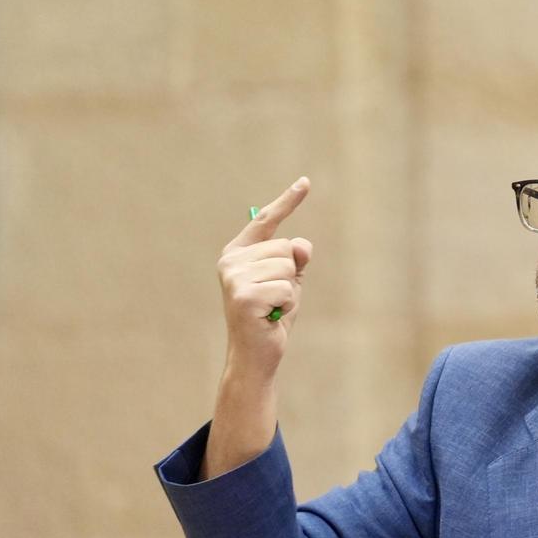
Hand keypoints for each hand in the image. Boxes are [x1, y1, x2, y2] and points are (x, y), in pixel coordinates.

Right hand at [216, 177, 312, 376]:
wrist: (257, 355)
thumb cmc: (273, 316)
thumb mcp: (289, 281)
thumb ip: (295, 259)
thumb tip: (299, 245)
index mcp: (238, 253)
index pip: (266, 221)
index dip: (288, 201)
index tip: (306, 181)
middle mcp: (231, 261)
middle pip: (285, 247)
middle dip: (291, 274)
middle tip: (275, 298)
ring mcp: (234, 277)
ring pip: (288, 267)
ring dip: (290, 291)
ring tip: (273, 307)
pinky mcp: (243, 295)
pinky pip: (288, 288)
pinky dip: (288, 304)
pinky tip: (271, 316)